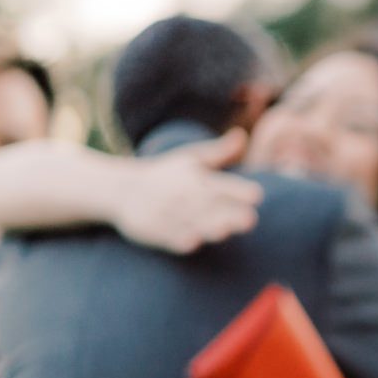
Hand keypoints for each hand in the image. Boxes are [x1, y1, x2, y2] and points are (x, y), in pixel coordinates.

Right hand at [112, 129, 261, 252]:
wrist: (121, 189)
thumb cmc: (167, 174)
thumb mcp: (191, 159)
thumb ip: (220, 152)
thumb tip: (242, 134)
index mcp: (196, 178)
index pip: (222, 185)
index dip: (239, 191)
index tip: (257, 195)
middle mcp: (182, 195)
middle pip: (208, 206)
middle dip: (228, 213)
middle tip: (250, 220)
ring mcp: (166, 212)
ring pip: (189, 221)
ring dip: (207, 227)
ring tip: (224, 232)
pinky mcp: (151, 228)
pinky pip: (165, 234)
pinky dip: (177, 238)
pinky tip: (192, 243)